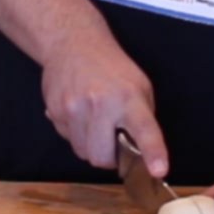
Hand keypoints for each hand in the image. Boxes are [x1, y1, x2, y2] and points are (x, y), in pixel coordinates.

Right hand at [38, 39, 167, 175]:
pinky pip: (68, 140)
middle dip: (109, 157)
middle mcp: (101, 104)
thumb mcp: (139, 86)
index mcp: (129, 97)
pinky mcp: (55, 111)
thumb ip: (142, 119)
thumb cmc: (111, 66)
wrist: (72, 43)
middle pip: (102, 158)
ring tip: (95, 122)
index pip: (144, 130)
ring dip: (91, 146)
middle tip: (113, 139)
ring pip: (83, 153)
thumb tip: (142, 152)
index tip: (158, 170)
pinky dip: (76, 134)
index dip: (153, 153)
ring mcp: (74, 108)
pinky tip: (79, 113)